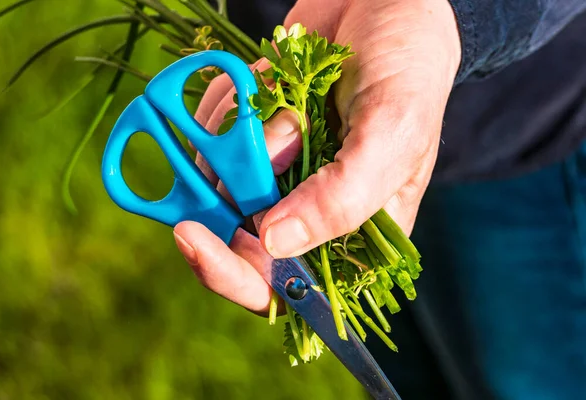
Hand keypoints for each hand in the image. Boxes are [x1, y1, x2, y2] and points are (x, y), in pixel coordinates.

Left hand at [174, 0, 460, 313]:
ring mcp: (278, 171)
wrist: (384, 0)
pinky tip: (262, 79)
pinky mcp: (255, 135)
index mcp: (353, 232)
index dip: (236, 275)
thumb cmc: (408, 67)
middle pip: (237, 238)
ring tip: (277, 91)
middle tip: (227, 147)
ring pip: (216, 180)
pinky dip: (225, 106)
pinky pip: (212, 135)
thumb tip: (273, 243)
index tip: (197, 237)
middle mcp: (309, 209)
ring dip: (232, 134)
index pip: (287, 284)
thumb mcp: (391, 134)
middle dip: (222, 192)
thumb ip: (341, 198)